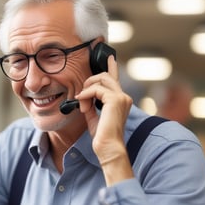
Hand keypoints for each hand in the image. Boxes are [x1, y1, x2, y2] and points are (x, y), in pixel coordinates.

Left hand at [75, 55, 133, 184]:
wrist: (107, 147)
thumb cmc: (102, 137)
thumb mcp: (94, 118)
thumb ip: (91, 106)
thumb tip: (83, 98)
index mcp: (120, 101)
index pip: (115, 79)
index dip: (112, 67)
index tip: (109, 57)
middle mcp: (123, 97)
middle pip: (105, 76)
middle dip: (90, 82)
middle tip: (81, 96)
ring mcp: (121, 97)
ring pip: (100, 80)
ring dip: (87, 90)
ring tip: (82, 104)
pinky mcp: (115, 99)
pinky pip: (96, 89)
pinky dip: (86, 95)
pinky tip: (83, 105)